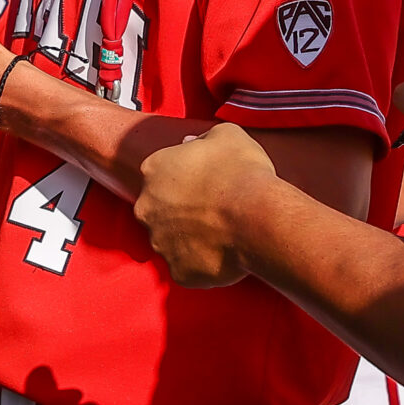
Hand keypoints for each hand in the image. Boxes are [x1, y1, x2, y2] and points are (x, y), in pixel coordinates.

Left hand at [133, 123, 272, 286]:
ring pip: (171, 240)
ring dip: (190, 238)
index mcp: (153, 169)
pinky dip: (202, 263)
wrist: (257, 218)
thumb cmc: (243, 172)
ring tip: (222, 234)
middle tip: (213, 210)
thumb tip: (190, 143)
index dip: (185, 178)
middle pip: (159, 208)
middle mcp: (146, 207)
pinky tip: (224, 254)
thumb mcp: (227, 134)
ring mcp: (159, 242)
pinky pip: (187, 268)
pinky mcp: (177, 270)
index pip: (160, 173)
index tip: (207, 183)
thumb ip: (201, 137)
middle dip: (181, 210)